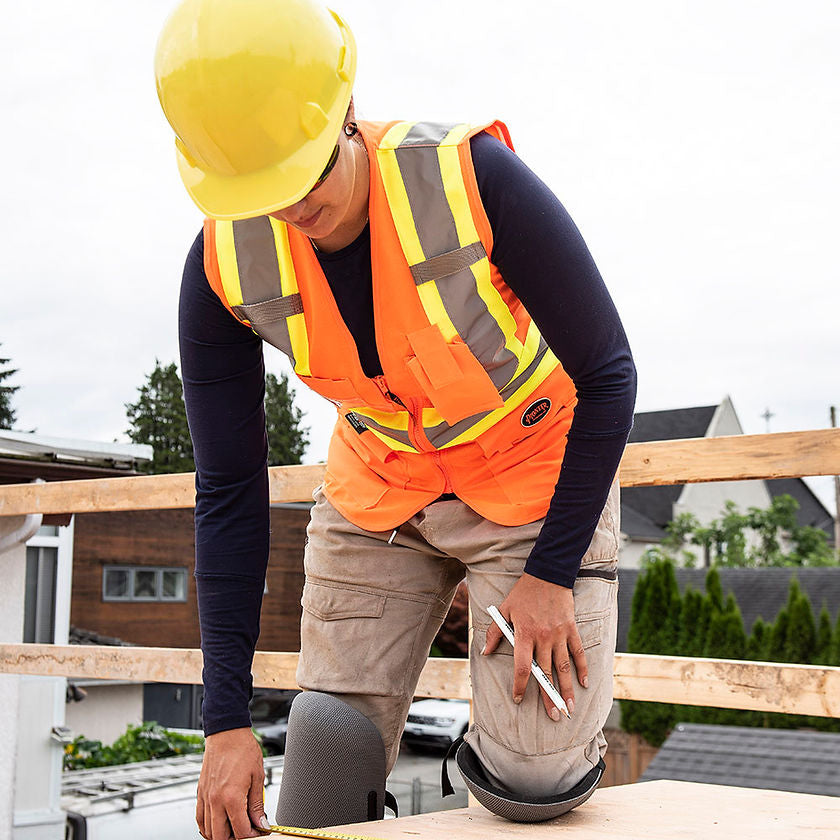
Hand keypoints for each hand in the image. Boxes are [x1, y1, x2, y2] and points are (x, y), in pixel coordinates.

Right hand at [196, 727, 269, 839]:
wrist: (226, 732)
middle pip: (221, 837)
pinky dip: (207, 827)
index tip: (260, 832)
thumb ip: (257, 804)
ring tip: (235, 827)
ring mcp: (205, 797)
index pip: (241, 831)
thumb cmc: (242, 749)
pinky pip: (200, 819)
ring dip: (221, 834)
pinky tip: (219, 823)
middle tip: (247, 831)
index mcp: (231, 798)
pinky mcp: (200, 792)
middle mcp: (215, 801)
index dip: (252, 836)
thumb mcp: (258, 777)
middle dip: (235, 838)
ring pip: (208, 831)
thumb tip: (261, 822)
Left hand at [482, 572, 586, 720]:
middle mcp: (542, 637)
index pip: (522, 667)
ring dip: (567, 689)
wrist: (547, 574)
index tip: (519, 699)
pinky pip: (578, 652)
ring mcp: (559, 634)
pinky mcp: (571, 629)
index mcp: (524, 634)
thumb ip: (495, 633)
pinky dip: (582, 668)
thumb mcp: (503, 610)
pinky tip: (584, 683)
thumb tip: (485, 652)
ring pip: (564, 667)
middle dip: (549, 696)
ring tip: (569, 708)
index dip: (520, 685)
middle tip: (554, 716)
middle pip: (546, 672)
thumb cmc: (523, 593)